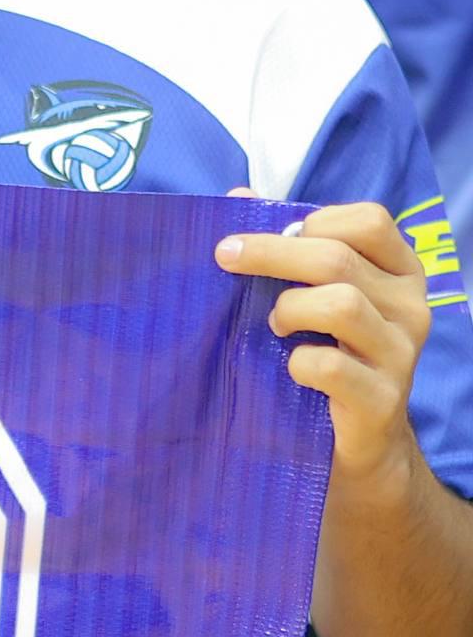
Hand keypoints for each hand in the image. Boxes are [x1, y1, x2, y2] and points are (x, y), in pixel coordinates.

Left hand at [217, 201, 429, 498]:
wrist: (359, 442)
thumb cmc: (328, 352)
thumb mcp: (313, 294)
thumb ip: (284, 244)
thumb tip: (237, 194)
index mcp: (399, 272)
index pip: (370, 220)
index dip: (315, 219)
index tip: (271, 233)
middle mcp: (411, 307)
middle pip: (337, 258)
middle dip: (270, 252)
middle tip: (226, 259)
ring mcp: (402, 354)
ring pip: (340, 304)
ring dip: (288, 308)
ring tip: (274, 325)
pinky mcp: (381, 399)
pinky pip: (329, 366)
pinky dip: (296, 361)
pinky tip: (289, 366)